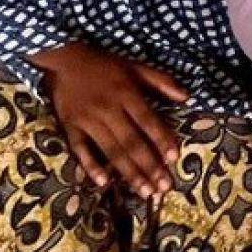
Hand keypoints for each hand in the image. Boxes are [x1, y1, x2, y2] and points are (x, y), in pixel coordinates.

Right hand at [30, 41, 186, 196]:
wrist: (65, 59)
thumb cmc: (105, 65)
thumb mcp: (135, 66)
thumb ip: (161, 81)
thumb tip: (187, 96)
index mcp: (126, 93)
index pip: (147, 121)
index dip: (161, 140)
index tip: (174, 159)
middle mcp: (108, 109)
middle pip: (131, 142)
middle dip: (149, 166)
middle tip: (163, 187)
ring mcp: (88, 120)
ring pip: (111, 150)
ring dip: (128, 172)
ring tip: (144, 191)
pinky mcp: (70, 127)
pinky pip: (80, 150)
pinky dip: (91, 166)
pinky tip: (103, 183)